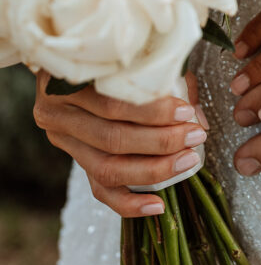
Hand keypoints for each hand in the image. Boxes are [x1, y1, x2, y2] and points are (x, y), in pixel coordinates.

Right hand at [33, 72, 208, 216]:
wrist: (80, 67)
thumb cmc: (118, 60)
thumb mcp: (137, 59)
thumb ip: (165, 81)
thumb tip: (197, 118)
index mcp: (68, 82)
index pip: (112, 103)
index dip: (152, 111)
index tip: (186, 112)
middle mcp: (58, 114)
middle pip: (112, 138)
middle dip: (161, 141)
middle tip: (195, 136)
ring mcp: (64, 142)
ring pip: (107, 168)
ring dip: (153, 169)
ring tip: (187, 160)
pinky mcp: (77, 164)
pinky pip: (100, 191)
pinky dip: (130, 203)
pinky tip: (158, 206)